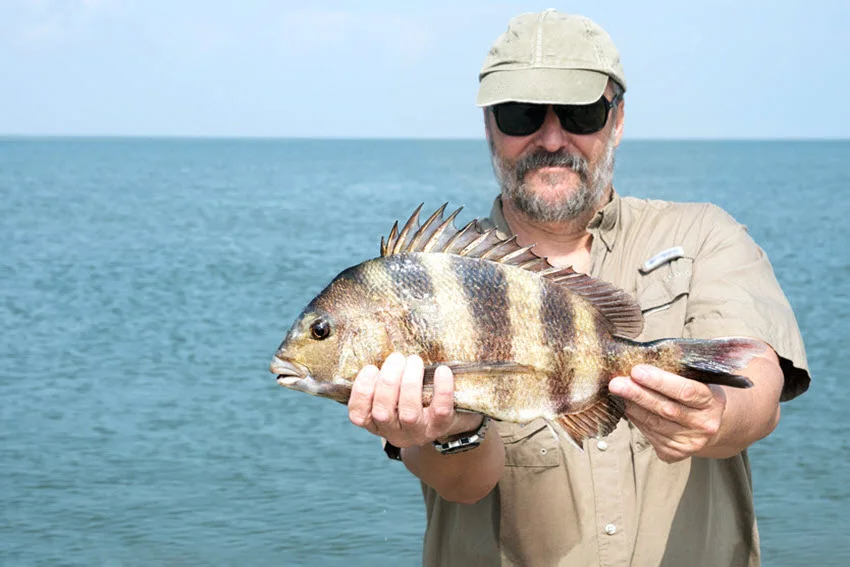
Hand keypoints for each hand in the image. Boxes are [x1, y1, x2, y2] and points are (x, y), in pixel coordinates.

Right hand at [347, 352, 483, 448]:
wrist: (447, 417)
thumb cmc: (412, 397)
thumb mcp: (392, 393)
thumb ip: (382, 378)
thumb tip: (378, 345)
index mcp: (376, 423)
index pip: (358, 415)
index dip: (362, 391)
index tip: (370, 368)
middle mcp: (394, 432)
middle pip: (383, 412)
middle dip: (388, 381)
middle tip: (397, 358)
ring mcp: (417, 432)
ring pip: (409, 413)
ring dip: (410, 383)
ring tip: (414, 360)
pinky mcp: (441, 427)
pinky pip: (440, 410)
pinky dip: (442, 390)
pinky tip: (442, 370)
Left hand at [608, 364, 726, 462]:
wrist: (711, 425)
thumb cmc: (697, 396)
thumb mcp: (697, 381)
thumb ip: (675, 374)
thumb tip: (639, 365)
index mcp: (712, 401)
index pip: (685, 390)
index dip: (659, 381)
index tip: (636, 371)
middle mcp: (703, 424)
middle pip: (666, 409)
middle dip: (638, 394)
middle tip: (616, 383)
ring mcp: (690, 442)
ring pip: (654, 423)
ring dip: (632, 407)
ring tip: (618, 392)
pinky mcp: (675, 453)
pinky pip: (649, 434)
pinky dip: (636, 419)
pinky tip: (628, 407)